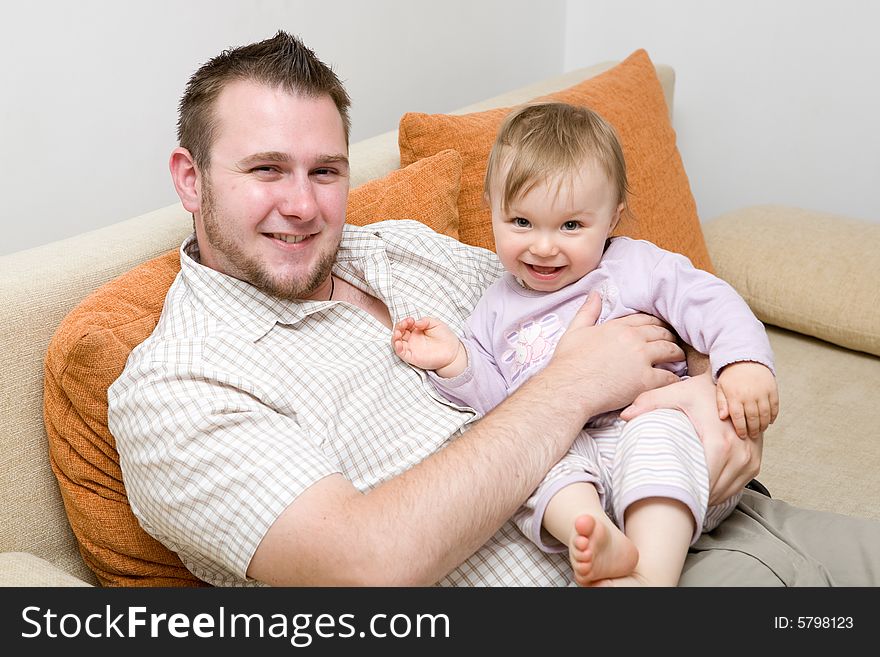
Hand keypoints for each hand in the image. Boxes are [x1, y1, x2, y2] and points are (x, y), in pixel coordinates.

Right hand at [392, 316, 464, 373]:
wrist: (453, 351)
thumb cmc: (445, 337)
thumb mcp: (436, 324)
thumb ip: (426, 321)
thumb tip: (415, 322)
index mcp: (416, 330)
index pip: (405, 325)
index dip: (405, 321)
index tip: (411, 320)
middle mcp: (412, 339)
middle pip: (399, 332)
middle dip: (399, 327)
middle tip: (404, 324)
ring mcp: (411, 348)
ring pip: (397, 342)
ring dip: (395, 336)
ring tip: (398, 332)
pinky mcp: (412, 357)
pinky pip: (401, 353)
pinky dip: (397, 348)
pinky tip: (398, 343)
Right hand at [548, 293, 684, 416]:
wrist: (568, 388)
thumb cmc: (568, 363)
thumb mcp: (574, 331)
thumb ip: (587, 312)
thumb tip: (594, 294)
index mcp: (617, 327)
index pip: (645, 319)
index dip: (655, 323)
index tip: (659, 328)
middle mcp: (633, 339)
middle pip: (661, 333)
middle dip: (669, 337)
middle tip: (673, 344)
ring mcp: (641, 358)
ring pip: (670, 351)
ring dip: (676, 354)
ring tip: (678, 360)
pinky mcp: (645, 380)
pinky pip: (669, 377)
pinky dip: (675, 378)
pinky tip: (676, 381)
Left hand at [620, 372, 761, 504]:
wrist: (735, 383)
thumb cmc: (703, 390)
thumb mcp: (676, 392)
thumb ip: (649, 402)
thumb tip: (624, 416)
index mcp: (721, 441)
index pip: (704, 479)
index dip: (687, 491)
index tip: (670, 495)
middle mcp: (740, 452)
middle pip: (715, 489)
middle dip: (695, 496)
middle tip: (673, 500)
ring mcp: (750, 458)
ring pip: (727, 491)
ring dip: (708, 496)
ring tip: (687, 498)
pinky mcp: (754, 461)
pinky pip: (738, 486)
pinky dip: (721, 490)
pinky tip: (703, 490)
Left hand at [716, 362, 778, 438]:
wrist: (745, 359)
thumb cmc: (731, 376)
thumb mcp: (721, 388)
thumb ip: (721, 403)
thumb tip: (722, 417)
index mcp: (735, 396)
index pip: (738, 418)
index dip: (741, 429)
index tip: (742, 435)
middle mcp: (749, 395)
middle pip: (753, 418)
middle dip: (753, 430)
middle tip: (753, 435)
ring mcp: (762, 392)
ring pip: (765, 414)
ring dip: (764, 425)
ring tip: (761, 430)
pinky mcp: (772, 389)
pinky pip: (774, 406)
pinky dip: (773, 416)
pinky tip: (769, 421)